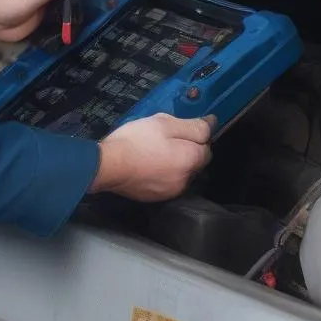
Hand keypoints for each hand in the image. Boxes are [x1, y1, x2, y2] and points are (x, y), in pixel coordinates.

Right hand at [90, 113, 215, 201]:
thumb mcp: (165, 123)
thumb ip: (193, 125)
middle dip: (187, 152)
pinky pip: (166, 184)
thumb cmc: (136, 141)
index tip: (180, 130)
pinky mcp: (155, 198)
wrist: (107, 165)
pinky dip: (162, 176)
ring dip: (175, 165)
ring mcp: (171, 191)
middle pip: (195, 163)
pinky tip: (147, 167)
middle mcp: (186, 179)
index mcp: (191, 159)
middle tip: (165, 140)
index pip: (207, 147)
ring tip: (154, 154)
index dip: (196, 137)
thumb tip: (213, 123)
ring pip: (181, 175)